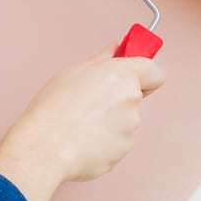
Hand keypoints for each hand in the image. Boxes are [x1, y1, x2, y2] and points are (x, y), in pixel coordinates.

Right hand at [0, 43, 166, 200]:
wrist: (45, 148)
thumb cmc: (53, 110)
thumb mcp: (72, 73)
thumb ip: (101, 60)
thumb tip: (116, 49)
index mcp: (122, 75)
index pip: (156, 71)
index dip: (147, 74)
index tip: (137, 75)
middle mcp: (132, 101)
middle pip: (136, 97)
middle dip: (118, 99)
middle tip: (91, 102)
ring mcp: (131, 128)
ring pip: (125, 122)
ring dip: (110, 122)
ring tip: (81, 124)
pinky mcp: (124, 151)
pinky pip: (117, 142)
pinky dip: (104, 142)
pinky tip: (83, 140)